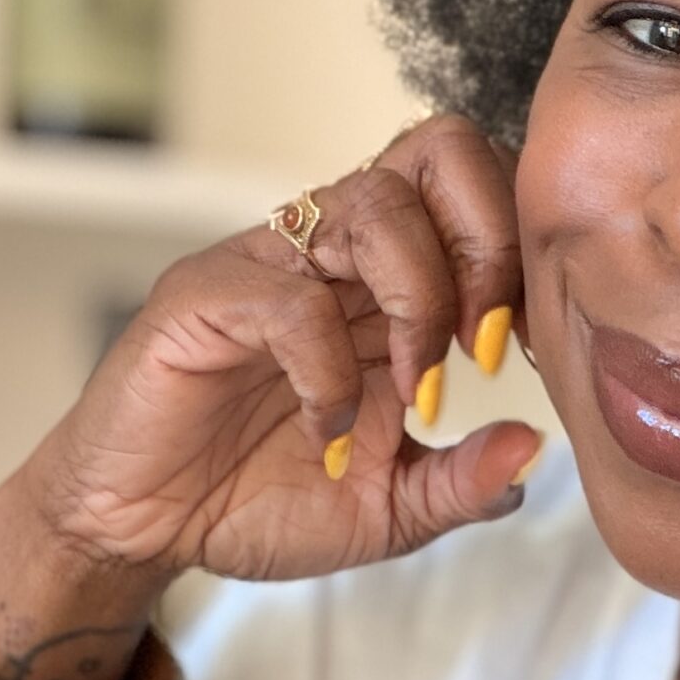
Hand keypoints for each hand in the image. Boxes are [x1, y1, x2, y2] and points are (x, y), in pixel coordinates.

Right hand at [26, 113, 538, 586]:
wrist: (144, 529)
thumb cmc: (257, 499)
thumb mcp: (390, 512)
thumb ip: (464, 484)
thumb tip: (536, 448)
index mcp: (390, 279)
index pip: (479, 189)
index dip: (523, 256)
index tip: (532, 358)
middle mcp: (334, 252)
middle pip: (440, 150)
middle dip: (489, 244)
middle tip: (487, 351)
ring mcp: (269, 265)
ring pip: (373, 203)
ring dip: (419, 304)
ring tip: (414, 400)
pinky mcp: (203, 296)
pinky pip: (291, 302)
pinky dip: (330, 377)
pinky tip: (330, 437)